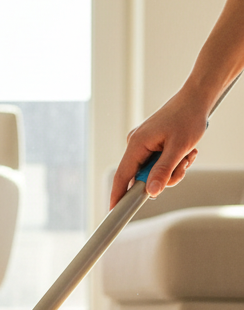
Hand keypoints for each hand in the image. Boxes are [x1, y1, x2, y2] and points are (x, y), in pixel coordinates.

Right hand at [109, 87, 207, 208]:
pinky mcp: (150, 144)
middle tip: (182, 167)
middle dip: (163, 176)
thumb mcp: (179, 147)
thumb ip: (164, 171)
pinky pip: (156, 162)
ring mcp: (142, 144)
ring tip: (187, 155)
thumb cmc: (188, 117)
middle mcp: (135, 144)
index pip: (122, 176)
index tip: (114, 211)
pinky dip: (171, 162)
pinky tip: (183, 152)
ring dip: (171, 168)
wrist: (196, 98)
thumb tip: (152, 192)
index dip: (117, 195)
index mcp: (137, 144)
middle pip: (140, 175)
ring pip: (152, 170)